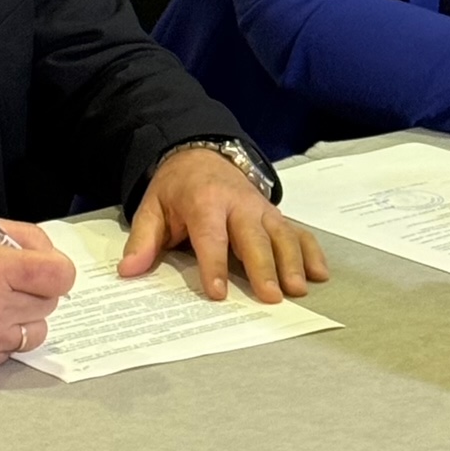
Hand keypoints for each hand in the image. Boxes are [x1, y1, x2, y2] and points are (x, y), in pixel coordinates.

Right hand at [0, 219, 75, 372]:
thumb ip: (20, 237)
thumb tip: (52, 255)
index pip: (60, 275)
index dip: (57, 269)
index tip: (47, 268)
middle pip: (50, 302)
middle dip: (36, 290)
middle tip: (10, 281)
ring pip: (36, 330)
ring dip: (23, 316)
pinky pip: (11, 350)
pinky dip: (1, 336)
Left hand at [117, 147, 328, 301]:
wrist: (202, 154)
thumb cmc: (178, 189)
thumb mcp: (152, 208)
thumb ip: (143, 240)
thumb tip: (129, 270)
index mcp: (205, 202)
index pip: (211, 237)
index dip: (214, 265)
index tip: (219, 293)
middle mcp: (239, 204)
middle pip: (254, 237)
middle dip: (264, 267)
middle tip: (272, 296)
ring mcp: (262, 209)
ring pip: (282, 234)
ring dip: (292, 262)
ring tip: (299, 289)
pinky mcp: (276, 214)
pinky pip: (298, 231)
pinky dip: (312, 251)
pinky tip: (320, 274)